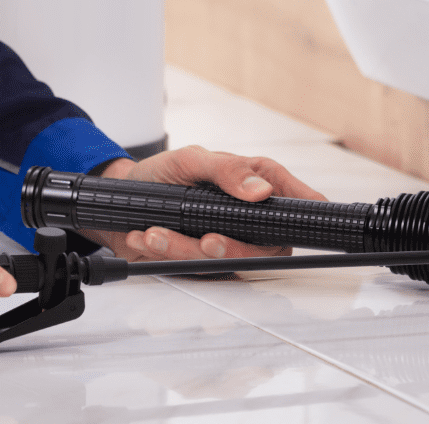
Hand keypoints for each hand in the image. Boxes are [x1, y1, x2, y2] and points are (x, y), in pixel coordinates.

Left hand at [80, 145, 326, 261]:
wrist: (122, 198)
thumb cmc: (162, 173)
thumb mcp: (191, 160)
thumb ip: (227, 170)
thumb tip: (261, 190)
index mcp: (259, 183)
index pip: (299, 202)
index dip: (306, 217)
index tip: (290, 226)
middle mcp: (249, 216)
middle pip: (266, 247)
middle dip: (232, 249)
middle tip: (206, 241)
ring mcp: (228, 241)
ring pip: (227, 262)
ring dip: (186, 250)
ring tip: (155, 233)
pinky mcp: (203, 261)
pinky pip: (196, 269)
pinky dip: (168, 255)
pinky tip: (147, 237)